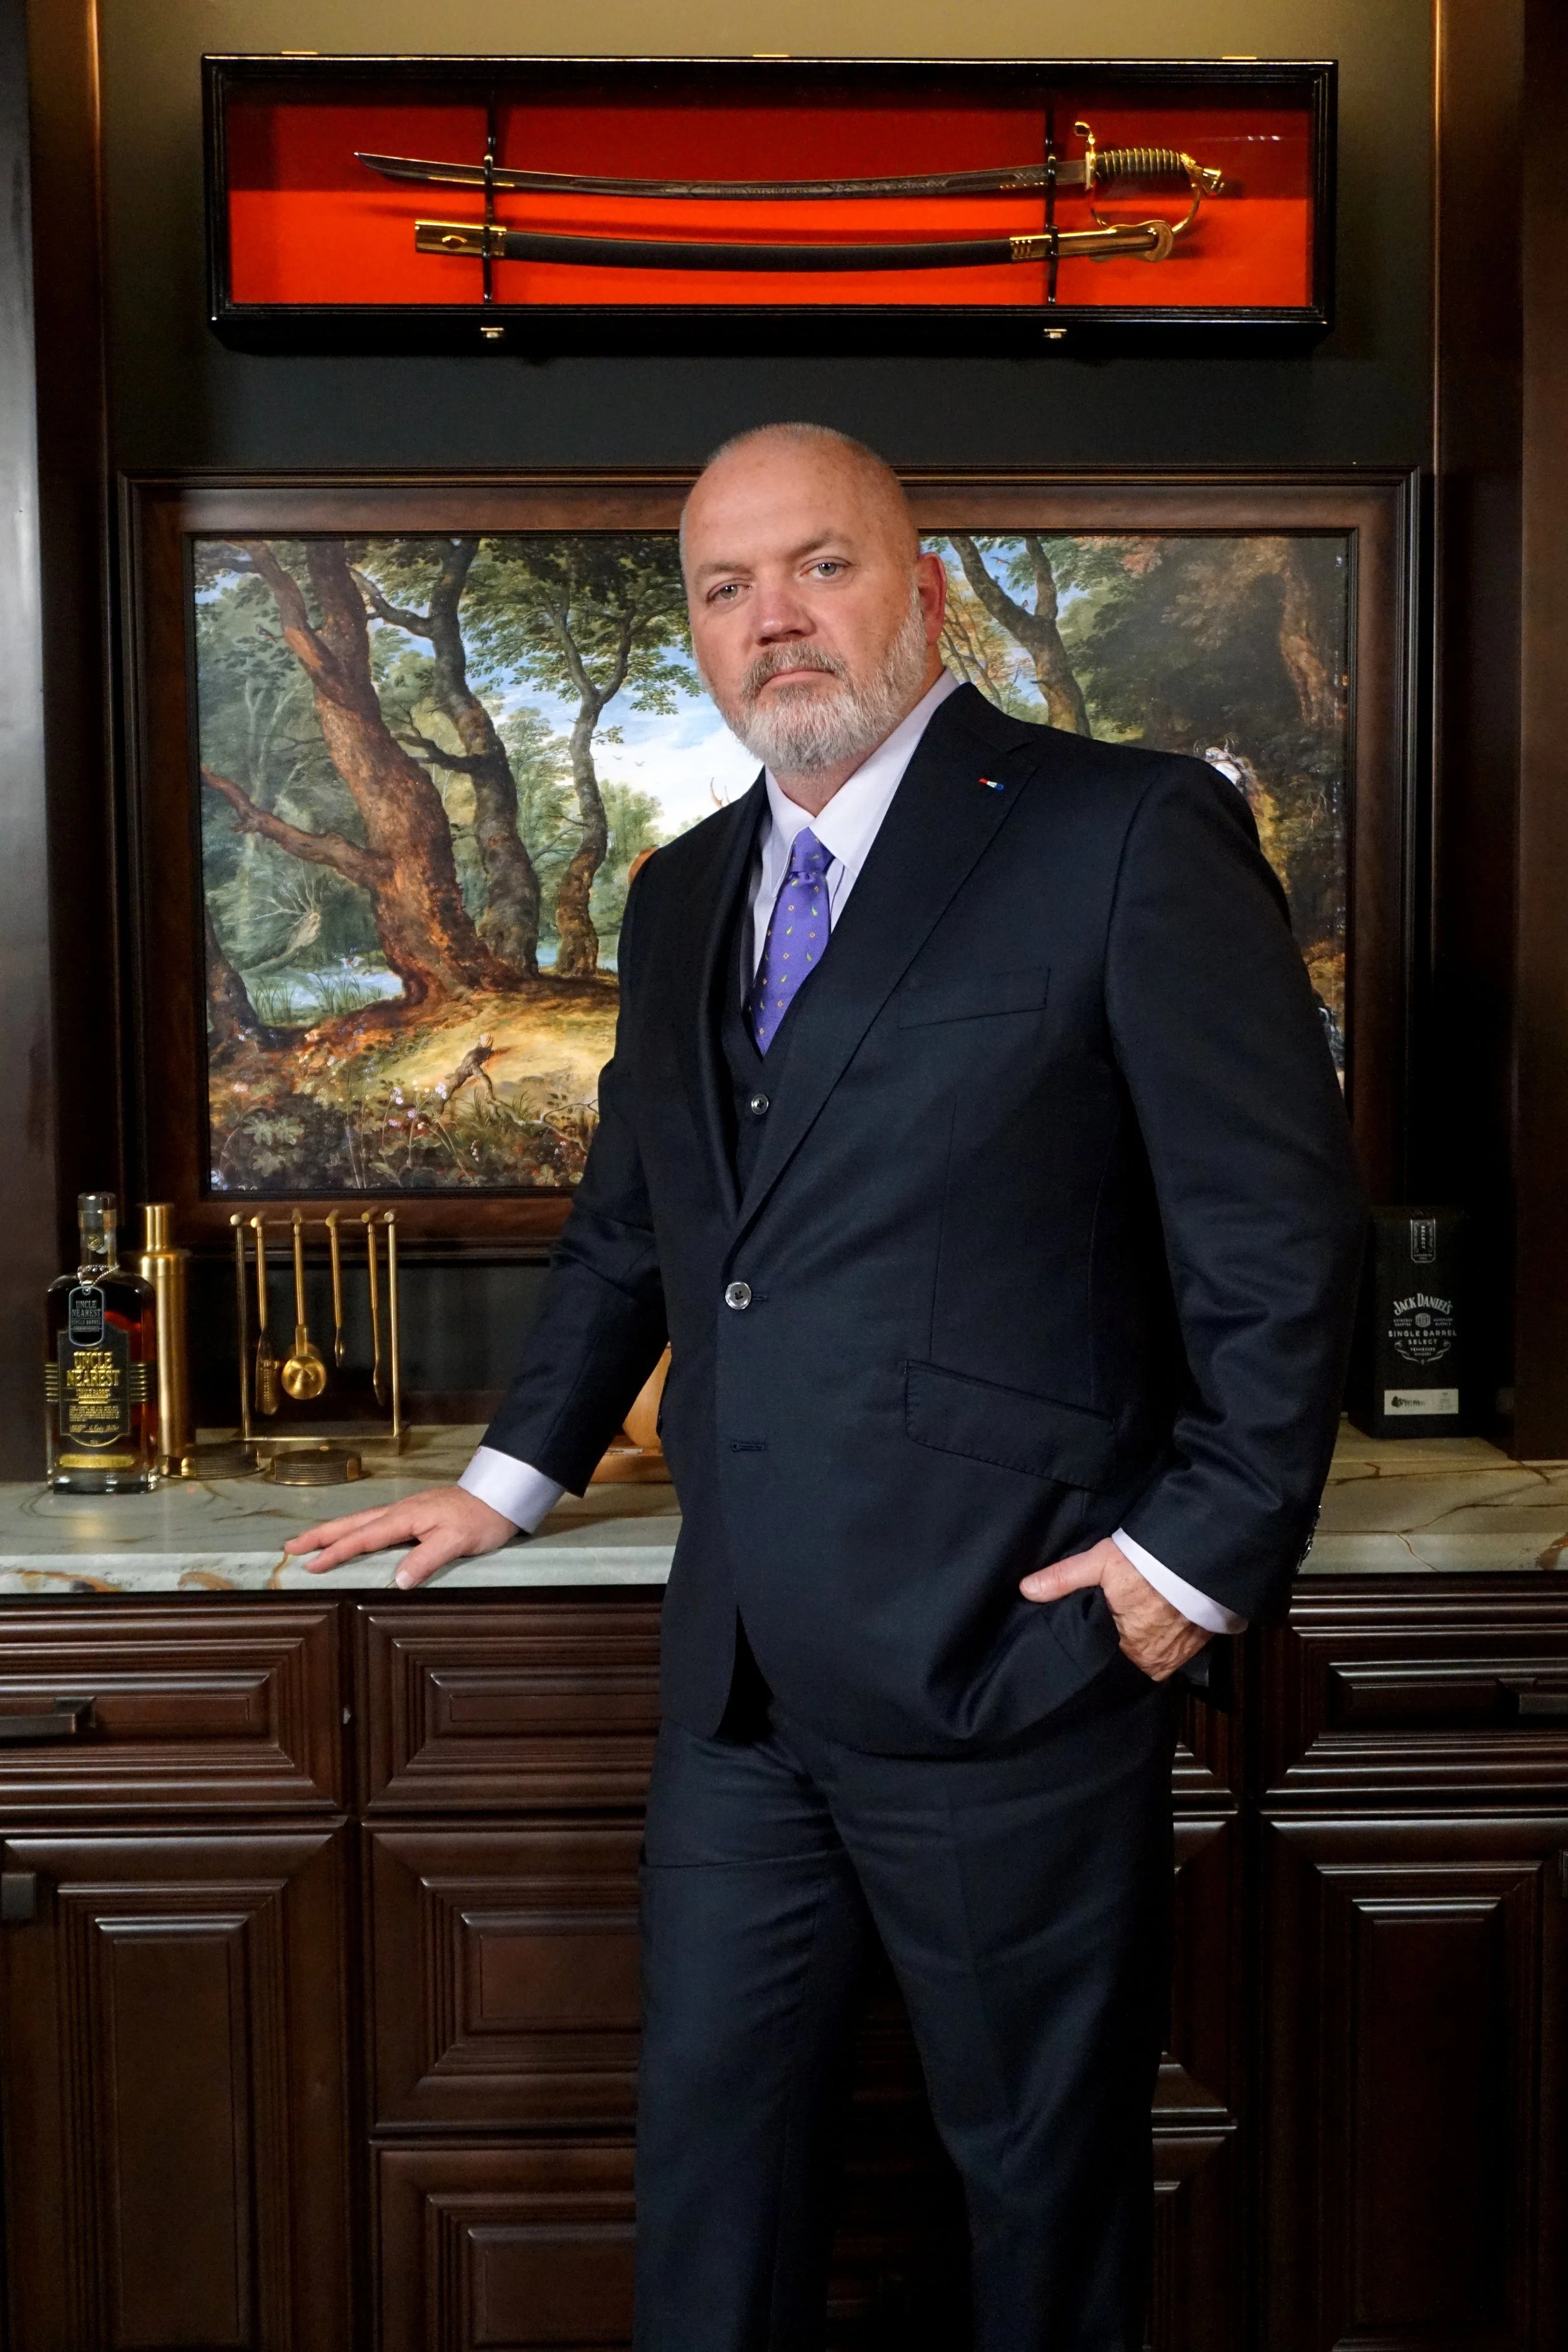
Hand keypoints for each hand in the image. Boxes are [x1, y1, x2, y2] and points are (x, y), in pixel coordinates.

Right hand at [283, 1484, 518, 1590]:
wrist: (499, 1496)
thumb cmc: (480, 1518)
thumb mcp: (457, 1541)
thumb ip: (427, 1559)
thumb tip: (398, 1581)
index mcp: (405, 1518)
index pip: (363, 1538)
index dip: (336, 1553)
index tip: (311, 1566)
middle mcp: (399, 1511)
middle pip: (352, 1524)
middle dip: (320, 1536)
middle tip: (289, 1548)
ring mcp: (405, 1510)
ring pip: (360, 1521)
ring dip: (333, 1531)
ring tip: (308, 1541)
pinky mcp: (413, 1513)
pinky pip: (373, 1522)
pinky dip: (353, 1529)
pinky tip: (350, 1535)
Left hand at [1019, 1535, 1210, 1681]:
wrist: (1204, 1556)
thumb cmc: (1149, 1562)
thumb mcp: (1100, 1563)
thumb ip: (1062, 1579)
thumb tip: (1026, 1590)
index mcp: (1127, 1649)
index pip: (1099, 1661)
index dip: (1090, 1652)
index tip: (1080, 1643)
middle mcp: (1153, 1662)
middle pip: (1124, 1662)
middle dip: (1112, 1651)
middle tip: (1102, 1632)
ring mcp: (1177, 1657)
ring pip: (1147, 1659)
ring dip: (1137, 1647)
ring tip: (1126, 1628)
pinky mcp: (1196, 1646)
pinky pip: (1170, 1653)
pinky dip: (1160, 1642)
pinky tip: (1152, 1626)